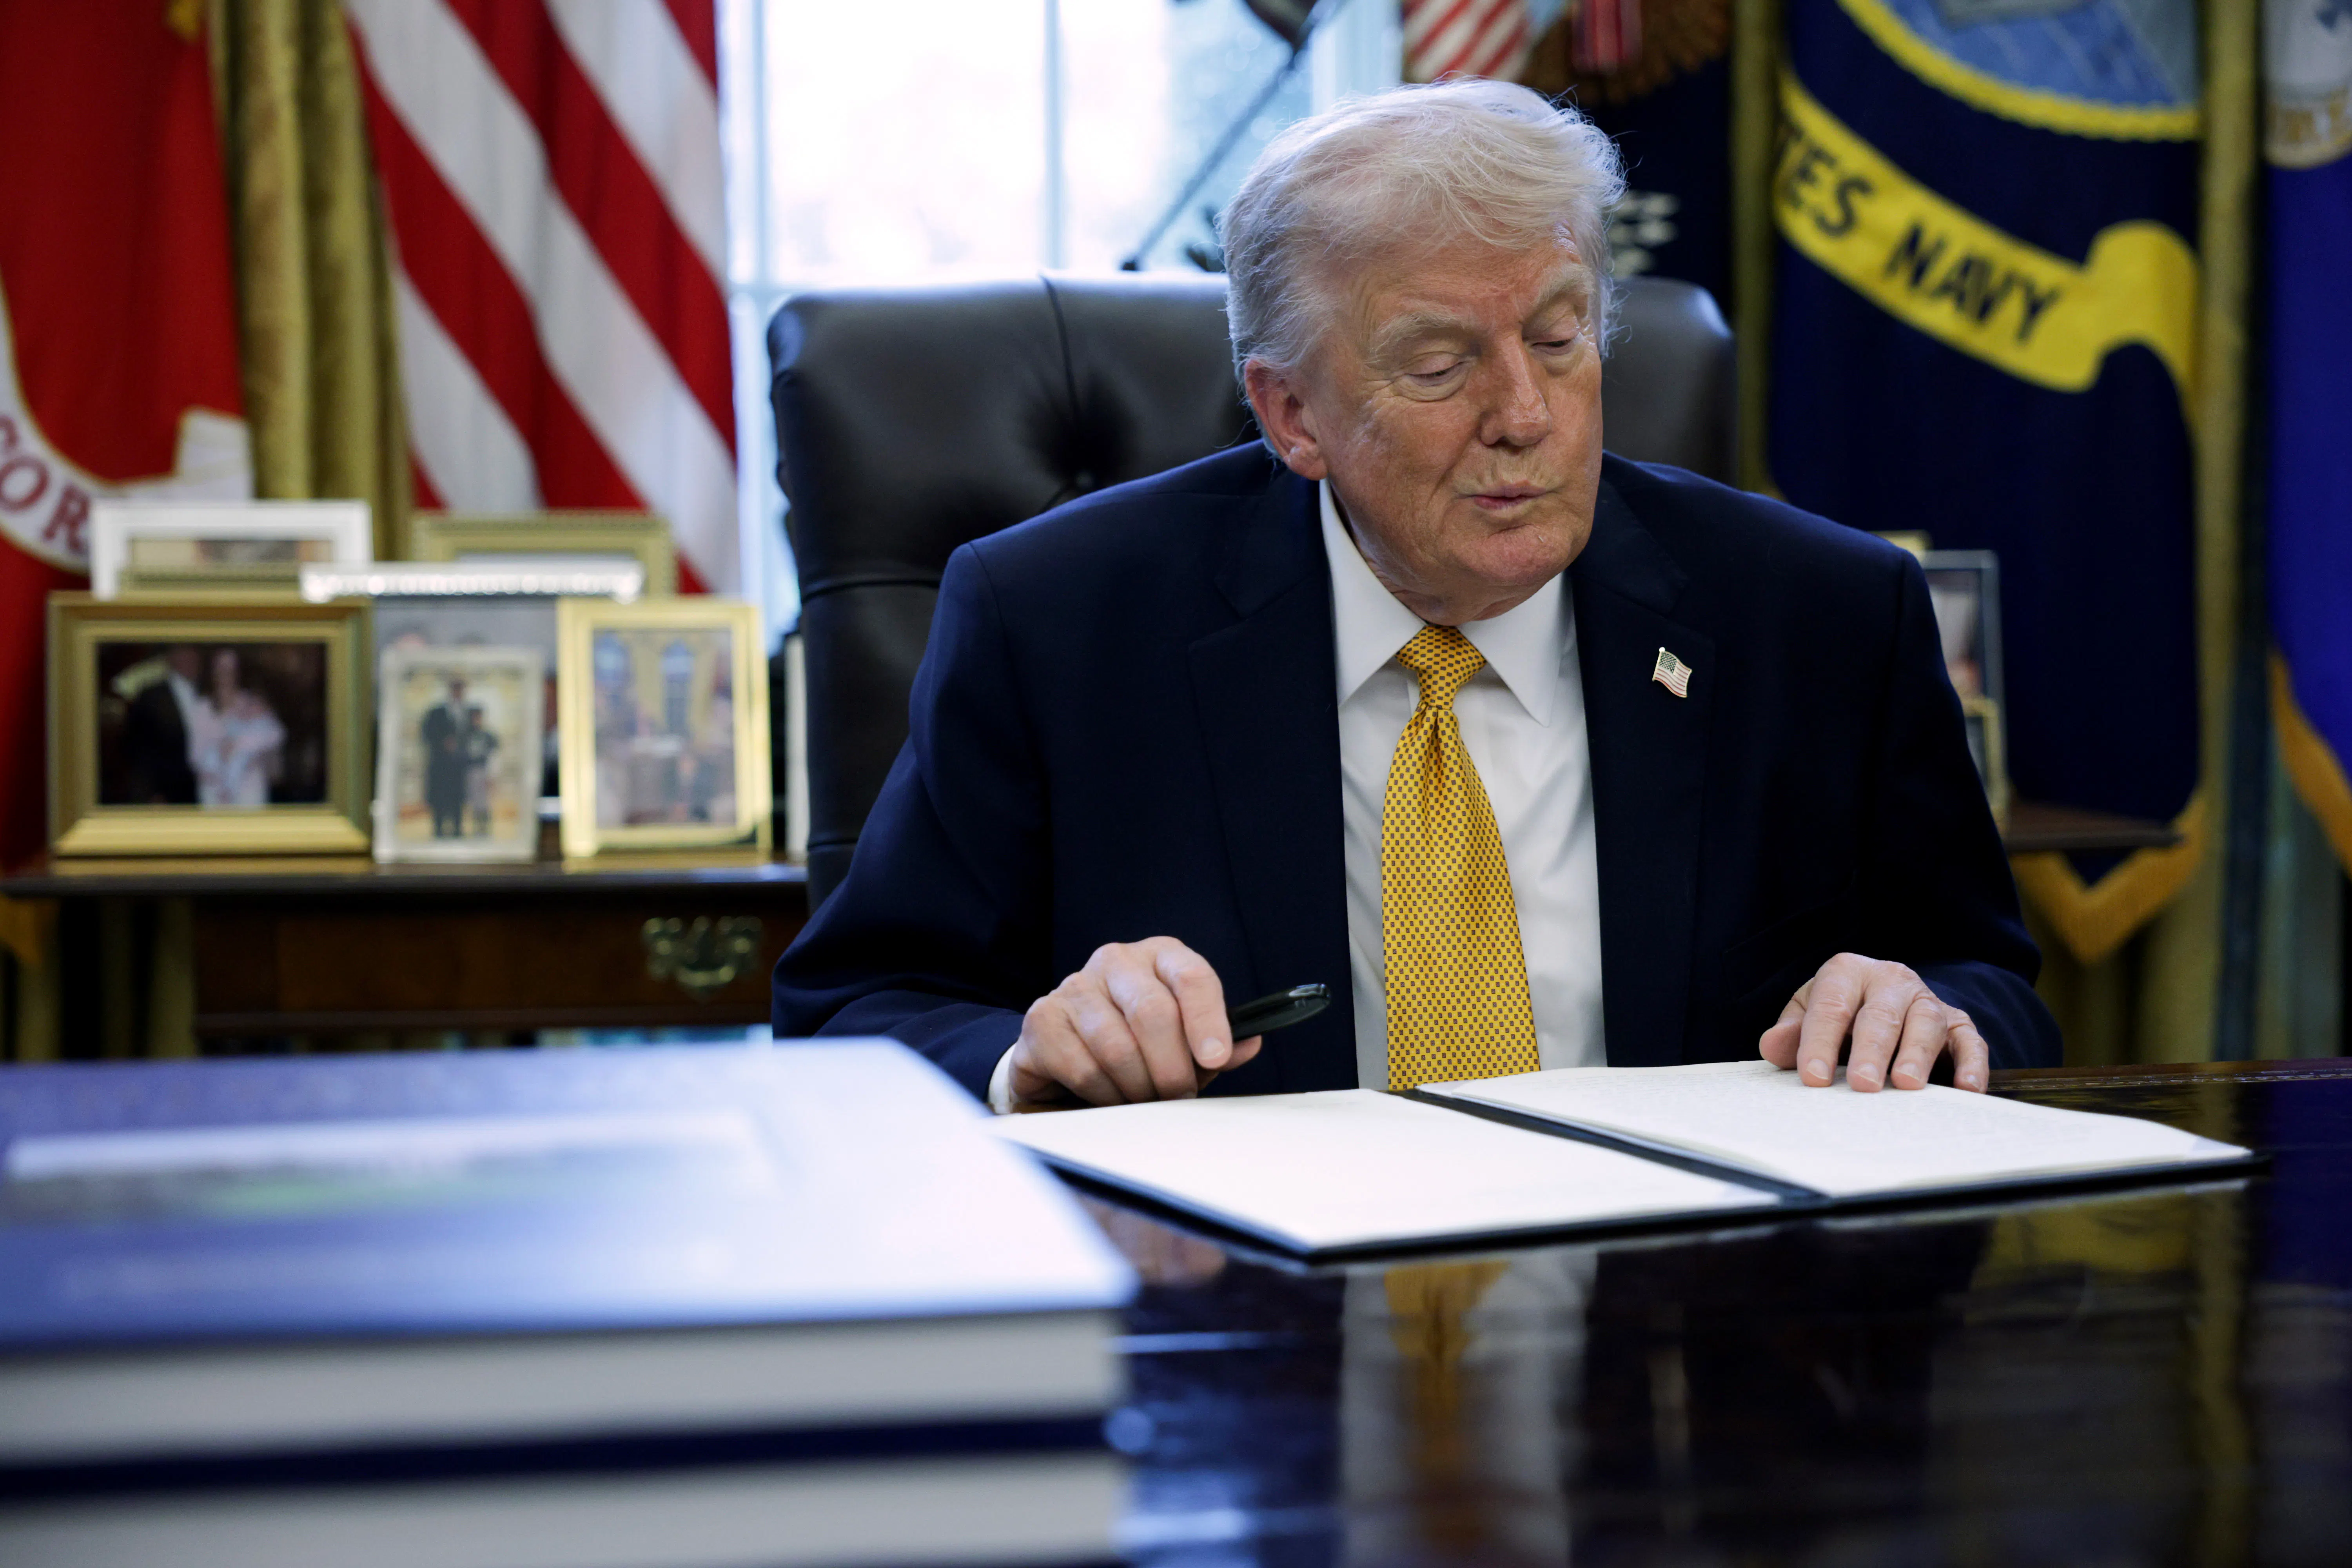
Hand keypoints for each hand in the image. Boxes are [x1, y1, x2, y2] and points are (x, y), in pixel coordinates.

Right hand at [1011, 938, 1262, 1106]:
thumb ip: (1216, 1045)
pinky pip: (1081, 1066)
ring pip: (1117, 1046)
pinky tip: (1108, 1096)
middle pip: (1153, 1012)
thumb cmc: (1137, 1046)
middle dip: (1172, 1067)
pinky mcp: (1043, 1018)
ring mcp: (1074, 986)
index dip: (1207, 1020)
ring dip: (1137, 1087)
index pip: (1191, 976)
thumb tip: (1248, 1044)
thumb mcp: (1184, 1044)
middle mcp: (1116, 961)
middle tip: (1177, 1095)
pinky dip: (1102, 1093)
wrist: (1065, 1055)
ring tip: (1143, 1099)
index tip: (1214, 1058)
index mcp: (1160, 957)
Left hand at [1758, 952, 1988, 1092]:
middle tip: (1862, 1084)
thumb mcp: (1807, 1014)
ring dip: (1917, 1054)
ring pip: (1926, 1023)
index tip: (1814, 1077)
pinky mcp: (1959, 1024)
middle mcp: (1891, 980)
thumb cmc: (1838, 1011)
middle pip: (1880, 1015)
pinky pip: (1969, 1041)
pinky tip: (1966, 1088)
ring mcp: (1927, 1001)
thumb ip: (1791, 1032)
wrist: (1884, 999)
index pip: (1831, 1006)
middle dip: (1871, 1050)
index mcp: (1847, 973)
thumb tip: (1772, 1046)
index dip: (1820, 1042)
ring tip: (1906, 1084)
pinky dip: (1972, 1064)